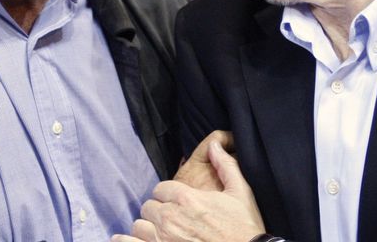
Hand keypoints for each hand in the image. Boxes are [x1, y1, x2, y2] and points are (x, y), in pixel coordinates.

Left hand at [112, 139, 264, 241]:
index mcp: (186, 198)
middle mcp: (170, 218)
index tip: (177, 203)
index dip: (168, 196)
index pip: (160, 189)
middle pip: (148, 207)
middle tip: (172, 220)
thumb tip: (215, 145)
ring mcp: (162, 239)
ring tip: (160, 234)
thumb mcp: (240, 193)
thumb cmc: (244, 228)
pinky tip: (133, 241)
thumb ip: (225, 166)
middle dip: (159, 212)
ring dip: (148, 229)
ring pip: (138, 227)